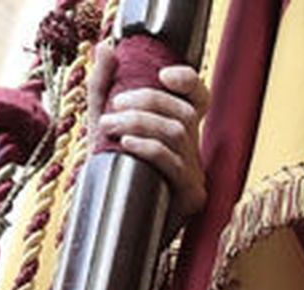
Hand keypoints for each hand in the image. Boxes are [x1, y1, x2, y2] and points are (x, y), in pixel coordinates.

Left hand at [87, 40, 209, 215]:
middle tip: (114, 106)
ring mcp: (195, 175)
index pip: (199, 99)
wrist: (111, 228)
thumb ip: (103, 88)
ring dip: (140, 122)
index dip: (189, 81)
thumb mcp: (104, 127)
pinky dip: (148, 147)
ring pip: (178, 132)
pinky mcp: (190, 197)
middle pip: (184, 111)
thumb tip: (105, 48)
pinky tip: (126, 143)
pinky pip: (173, 162)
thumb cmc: (111, 176)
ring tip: (110, 125)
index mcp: (180, 133)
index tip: (163, 74)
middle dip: (146, 102)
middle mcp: (193, 151)